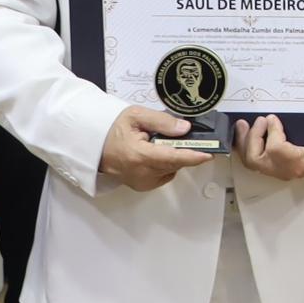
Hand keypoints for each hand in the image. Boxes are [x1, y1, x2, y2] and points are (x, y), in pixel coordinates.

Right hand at [98, 106, 216, 190]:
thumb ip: (162, 121)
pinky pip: (164, 175)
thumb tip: (185, 128)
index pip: (172, 158)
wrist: (93, 145)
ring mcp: (141, 183)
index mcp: (139, 155)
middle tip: (190, 138)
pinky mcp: (142, 186)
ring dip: (175, 157)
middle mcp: (141, 174)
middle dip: (186, 152)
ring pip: (171, 170)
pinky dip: (167, 165)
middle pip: (175, 164)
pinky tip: (158, 153)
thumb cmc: (113, 128)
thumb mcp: (136, 116)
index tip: (209, 154)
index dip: (193, 156)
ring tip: (164, 143)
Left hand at [235, 115, 303, 182]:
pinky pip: (252, 160)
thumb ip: (301, 124)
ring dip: (244, 141)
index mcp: (299, 161)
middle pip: (256, 159)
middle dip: (252, 136)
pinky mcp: (271, 168)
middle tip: (259, 120)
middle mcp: (285, 170)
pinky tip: (244, 135)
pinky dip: (245, 146)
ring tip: (243, 125)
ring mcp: (277, 171)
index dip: (272, 131)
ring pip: (251, 162)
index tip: (273, 118)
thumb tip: (275, 118)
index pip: (276, 150)